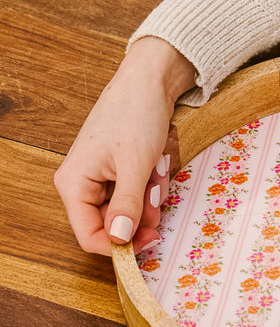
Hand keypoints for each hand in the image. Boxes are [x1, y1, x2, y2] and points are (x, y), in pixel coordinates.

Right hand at [54, 37, 195, 255]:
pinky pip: (139, 190)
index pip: (89, 235)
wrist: (150, 81)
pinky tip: (158, 159)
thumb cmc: (136, 115)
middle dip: (142, 209)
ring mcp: (102, 176)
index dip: (119, 245)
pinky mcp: (121, 168)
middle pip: (115, 221)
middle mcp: (83, 184)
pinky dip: (153, 180)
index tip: (150, 243)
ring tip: (157, 165)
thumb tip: (121, 240)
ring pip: (131, 207)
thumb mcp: (136, 164)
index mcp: (74, 184)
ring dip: (151, 192)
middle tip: (158, 188)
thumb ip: (128, 205)